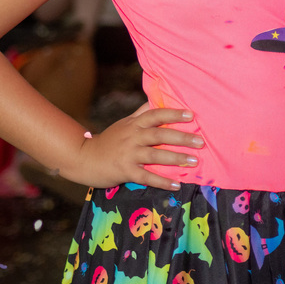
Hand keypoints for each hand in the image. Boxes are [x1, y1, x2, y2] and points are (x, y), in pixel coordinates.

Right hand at [62, 106, 202, 189]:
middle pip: (159, 135)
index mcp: (134, 124)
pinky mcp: (125, 171)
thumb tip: (157, 99)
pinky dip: (162, 181)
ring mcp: (128, 155)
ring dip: (176, 158)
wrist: (84, 158)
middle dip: (181, 138)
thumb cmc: (109, 140)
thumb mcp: (125, 123)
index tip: (191, 115)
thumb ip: (141, 113)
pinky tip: (177, 184)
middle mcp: (132, 137)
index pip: (155, 115)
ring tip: (193, 161)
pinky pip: (146, 177)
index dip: (173, 114)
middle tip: (200, 141)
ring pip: (155, 156)